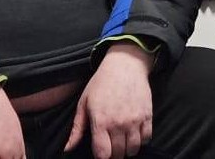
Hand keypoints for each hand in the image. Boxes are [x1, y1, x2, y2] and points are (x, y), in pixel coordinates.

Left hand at [65, 43, 153, 158]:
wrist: (124, 65)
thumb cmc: (101, 83)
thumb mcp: (84, 103)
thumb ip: (77, 129)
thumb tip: (67, 149)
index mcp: (100, 121)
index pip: (103, 155)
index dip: (101, 157)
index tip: (100, 152)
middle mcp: (119, 124)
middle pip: (118, 154)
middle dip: (113, 154)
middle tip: (110, 146)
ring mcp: (135, 121)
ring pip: (133, 150)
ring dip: (127, 150)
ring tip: (121, 142)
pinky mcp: (147, 116)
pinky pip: (146, 139)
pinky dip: (140, 141)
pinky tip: (133, 134)